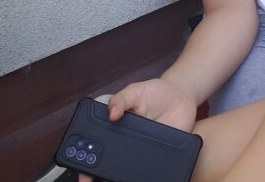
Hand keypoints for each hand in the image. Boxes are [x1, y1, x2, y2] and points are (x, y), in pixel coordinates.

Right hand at [77, 78, 197, 181]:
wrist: (182, 97)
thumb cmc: (157, 92)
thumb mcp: (137, 91)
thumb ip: (123, 98)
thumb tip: (111, 113)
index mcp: (117, 127)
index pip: (97, 145)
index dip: (87, 158)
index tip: (82, 167)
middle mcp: (127, 142)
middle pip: (109, 162)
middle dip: (100, 171)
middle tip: (94, 179)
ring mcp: (142, 151)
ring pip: (129, 170)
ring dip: (122, 175)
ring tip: (117, 180)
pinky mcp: (159, 156)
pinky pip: (151, 169)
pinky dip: (148, 175)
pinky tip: (146, 177)